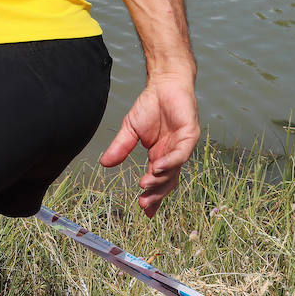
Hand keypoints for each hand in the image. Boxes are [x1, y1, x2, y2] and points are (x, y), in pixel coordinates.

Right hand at [99, 75, 199, 216]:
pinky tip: (157, 167)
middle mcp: (173, 154)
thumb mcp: (130, 130)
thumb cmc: (151, 105)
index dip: (153, 196)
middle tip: (143, 204)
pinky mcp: (190, 135)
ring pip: (174, 170)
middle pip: (167, 181)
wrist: (164, 84)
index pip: (158, 181)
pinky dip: (170, 161)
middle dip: (156, 194)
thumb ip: (120, 147)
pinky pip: (181, 153)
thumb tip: (104, 164)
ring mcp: (183, 146)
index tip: (143, 211)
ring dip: (161, 179)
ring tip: (146, 185)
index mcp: (160, 155)